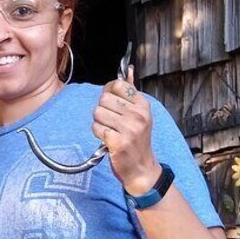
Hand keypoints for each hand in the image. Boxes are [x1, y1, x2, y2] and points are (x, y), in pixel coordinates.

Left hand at [91, 65, 161, 194]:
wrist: (142, 168)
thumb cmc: (138, 140)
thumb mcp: (140, 114)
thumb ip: (131, 92)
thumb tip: (128, 70)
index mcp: (143, 105)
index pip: (117, 85)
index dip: (108, 92)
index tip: (110, 102)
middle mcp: (138, 115)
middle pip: (104, 99)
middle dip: (102, 110)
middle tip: (110, 121)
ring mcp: (129, 129)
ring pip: (97, 113)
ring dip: (99, 123)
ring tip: (109, 130)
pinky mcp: (118, 142)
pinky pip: (96, 128)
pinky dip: (98, 133)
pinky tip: (107, 139)